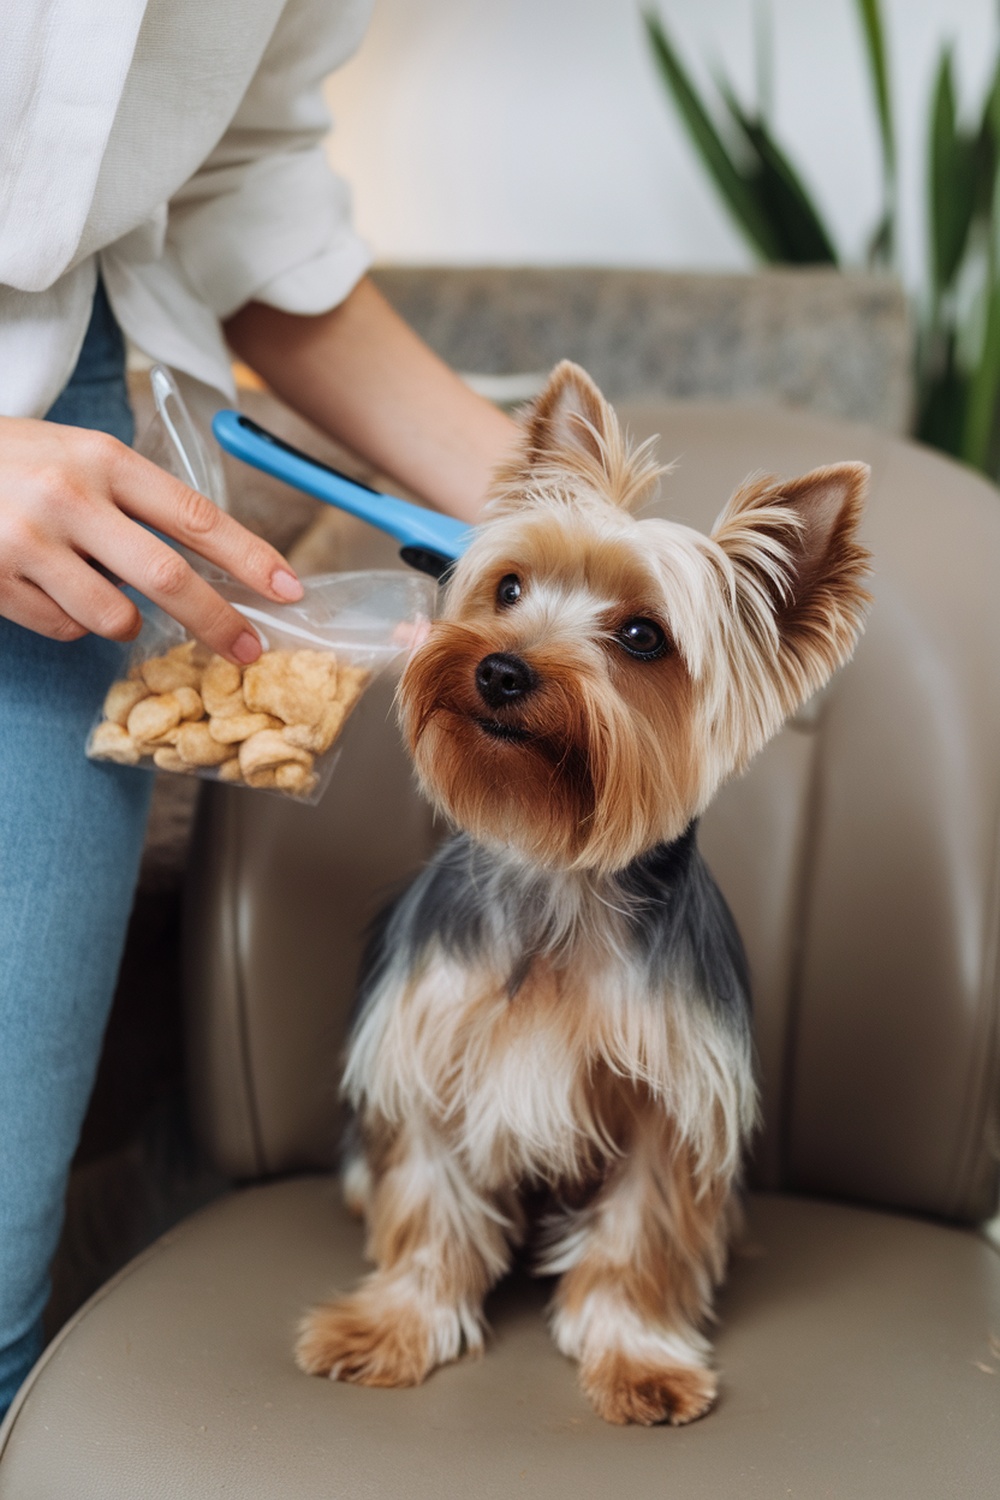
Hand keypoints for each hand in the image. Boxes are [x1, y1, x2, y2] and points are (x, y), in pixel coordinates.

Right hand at [0, 417, 303, 662]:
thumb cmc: (13, 462)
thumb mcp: (77, 455)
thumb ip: (137, 501)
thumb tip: (213, 565)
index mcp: (102, 457)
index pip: (195, 515)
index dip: (249, 557)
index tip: (289, 589)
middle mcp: (69, 496)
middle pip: (167, 577)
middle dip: (217, 621)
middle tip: (249, 650)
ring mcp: (28, 542)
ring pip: (114, 617)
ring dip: (123, 621)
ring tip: (92, 585)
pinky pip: (62, 629)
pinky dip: (67, 621)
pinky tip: (42, 585)